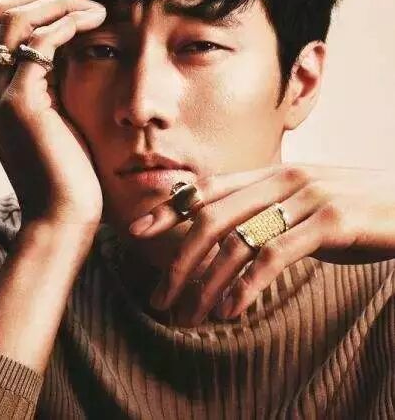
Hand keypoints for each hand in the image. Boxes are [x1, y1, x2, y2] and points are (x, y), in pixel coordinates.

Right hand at [0, 0, 106, 240]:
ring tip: (96, 7)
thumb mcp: (58, 118)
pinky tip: (96, 23)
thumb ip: (55, 82)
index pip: (1, 26)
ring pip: (14, 19)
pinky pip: (38, 43)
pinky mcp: (19, 104)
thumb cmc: (69, 172)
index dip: (38, 3)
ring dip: (58, 4)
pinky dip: (66, 24)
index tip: (77, 0)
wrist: (62, 216)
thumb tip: (74, 45)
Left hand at [128, 164, 394, 325]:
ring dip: (208, 283)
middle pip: (213, 218)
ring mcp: (306, 198)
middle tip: (160, 295)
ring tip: (190, 315)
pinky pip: (277, 254)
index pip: (207, 188)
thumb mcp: (302, 203)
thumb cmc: (351, 207)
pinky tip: (232, 309)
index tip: (137, 231)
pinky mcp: (331, 220)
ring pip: (239, 241)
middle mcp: (282, 180)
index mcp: (271, 174)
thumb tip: (228, 235)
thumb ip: (266, 210)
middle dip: (179, 259)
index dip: (170, 208)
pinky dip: (249, 284)